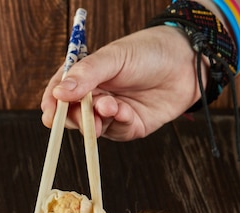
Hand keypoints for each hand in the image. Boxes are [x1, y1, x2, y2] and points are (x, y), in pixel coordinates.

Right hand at [41, 26, 205, 140]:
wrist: (189, 61)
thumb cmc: (149, 51)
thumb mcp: (113, 57)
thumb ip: (86, 75)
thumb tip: (59, 93)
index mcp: (84, 78)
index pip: (57, 95)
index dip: (51, 105)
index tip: (51, 112)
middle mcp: (93, 98)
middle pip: (69, 118)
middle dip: (74, 117)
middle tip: (87, 110)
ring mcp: (110, 114)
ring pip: (91, 128)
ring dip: (98, 119)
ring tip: (111, 105)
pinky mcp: (129, 127)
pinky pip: (115, 133)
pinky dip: (118, 123)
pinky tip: (126, 111)